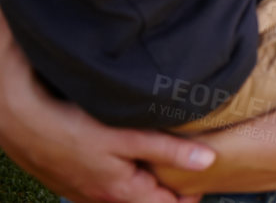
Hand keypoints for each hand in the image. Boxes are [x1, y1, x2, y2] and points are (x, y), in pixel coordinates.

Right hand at [0, 67, 213, 202]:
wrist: (24, 123)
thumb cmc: (75, 129)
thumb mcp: (129, 137)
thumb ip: (169, 151)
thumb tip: (208, 161)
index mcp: (122, 193)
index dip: (189, 194)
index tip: (206, 175)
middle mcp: (103, 199)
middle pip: (145, 200)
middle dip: (168, 186)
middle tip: (189, 161)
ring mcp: (85, 192)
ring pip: (125, 193)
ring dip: (145, 179)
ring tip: (161, 155)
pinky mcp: (73, 180)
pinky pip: (106, 184)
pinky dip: (123, 173)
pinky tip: (125, 153)